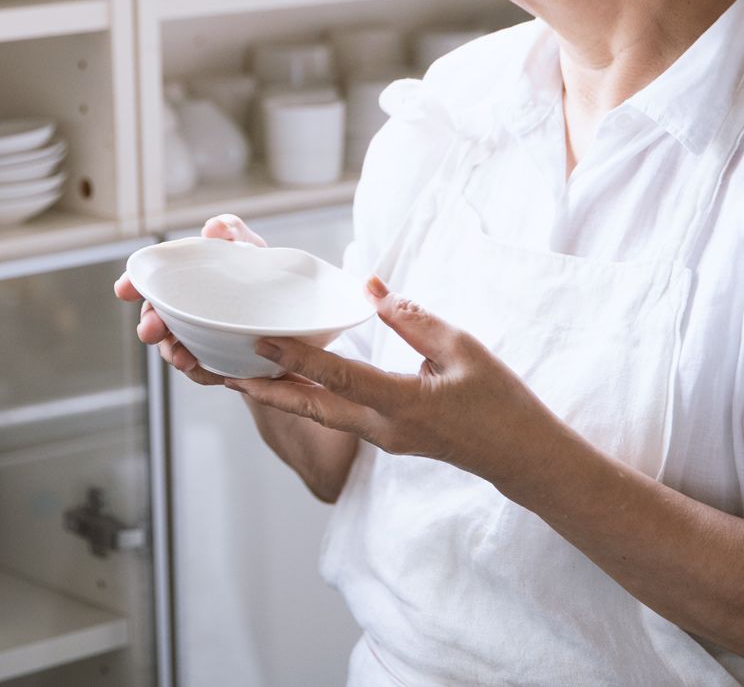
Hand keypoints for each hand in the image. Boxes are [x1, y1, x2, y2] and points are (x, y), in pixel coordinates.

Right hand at [114, 213, 266, 386]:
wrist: (282, 307)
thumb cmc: (255, 270)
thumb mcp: (246, 246)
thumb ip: (230, 230)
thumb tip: (214, 228)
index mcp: (181, 279)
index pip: (149, 281)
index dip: (133, 284)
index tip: (124, 289)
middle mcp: (181, 308)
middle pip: (154, 318)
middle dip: (149, 326)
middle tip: (150, 330)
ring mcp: (193, 336)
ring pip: (173, 349)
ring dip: (173, 355)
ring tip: (184, 360)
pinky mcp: (211, 360)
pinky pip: (202, 371)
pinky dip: (204, 372)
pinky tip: (215, 373)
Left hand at [229, 276, 561, 487]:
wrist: (522, 458)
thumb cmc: (501, 402)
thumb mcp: (464, 349)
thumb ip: (414, 318)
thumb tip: (370, 286)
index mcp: (404, 404)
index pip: (340, 377)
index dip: (298, 357)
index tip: (261, 339)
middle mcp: (383, 428)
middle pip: (311, 409)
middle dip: (265, 390)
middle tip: (222, 371)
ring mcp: (382, 438)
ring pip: (318, 416)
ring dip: (280, 397)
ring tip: (240, 377)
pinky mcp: (385, 438)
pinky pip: (336, 418)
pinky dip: (307, 400)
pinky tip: (289, 384)